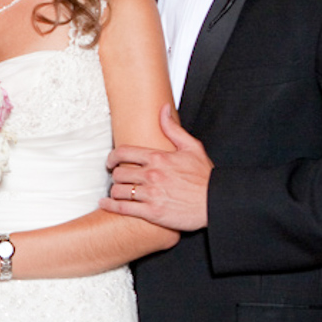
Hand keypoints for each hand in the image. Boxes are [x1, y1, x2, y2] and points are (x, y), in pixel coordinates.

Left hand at [103, 104, 211, 231]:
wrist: (216, 202)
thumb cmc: (205, 177)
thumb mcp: (192, 147)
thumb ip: (173, 129)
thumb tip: (163, 109)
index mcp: (158, 158)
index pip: (123, 153)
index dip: (112, 157)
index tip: (111, 162)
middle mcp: (152, 175)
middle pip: (119, 173)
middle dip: (115, 176)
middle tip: (117, 179)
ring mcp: (151, 194)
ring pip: (119, 191)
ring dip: (114, 192)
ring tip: (117, 192)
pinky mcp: (152, 212)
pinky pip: (123, 208)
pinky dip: (111, 206)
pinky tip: (106, 204)